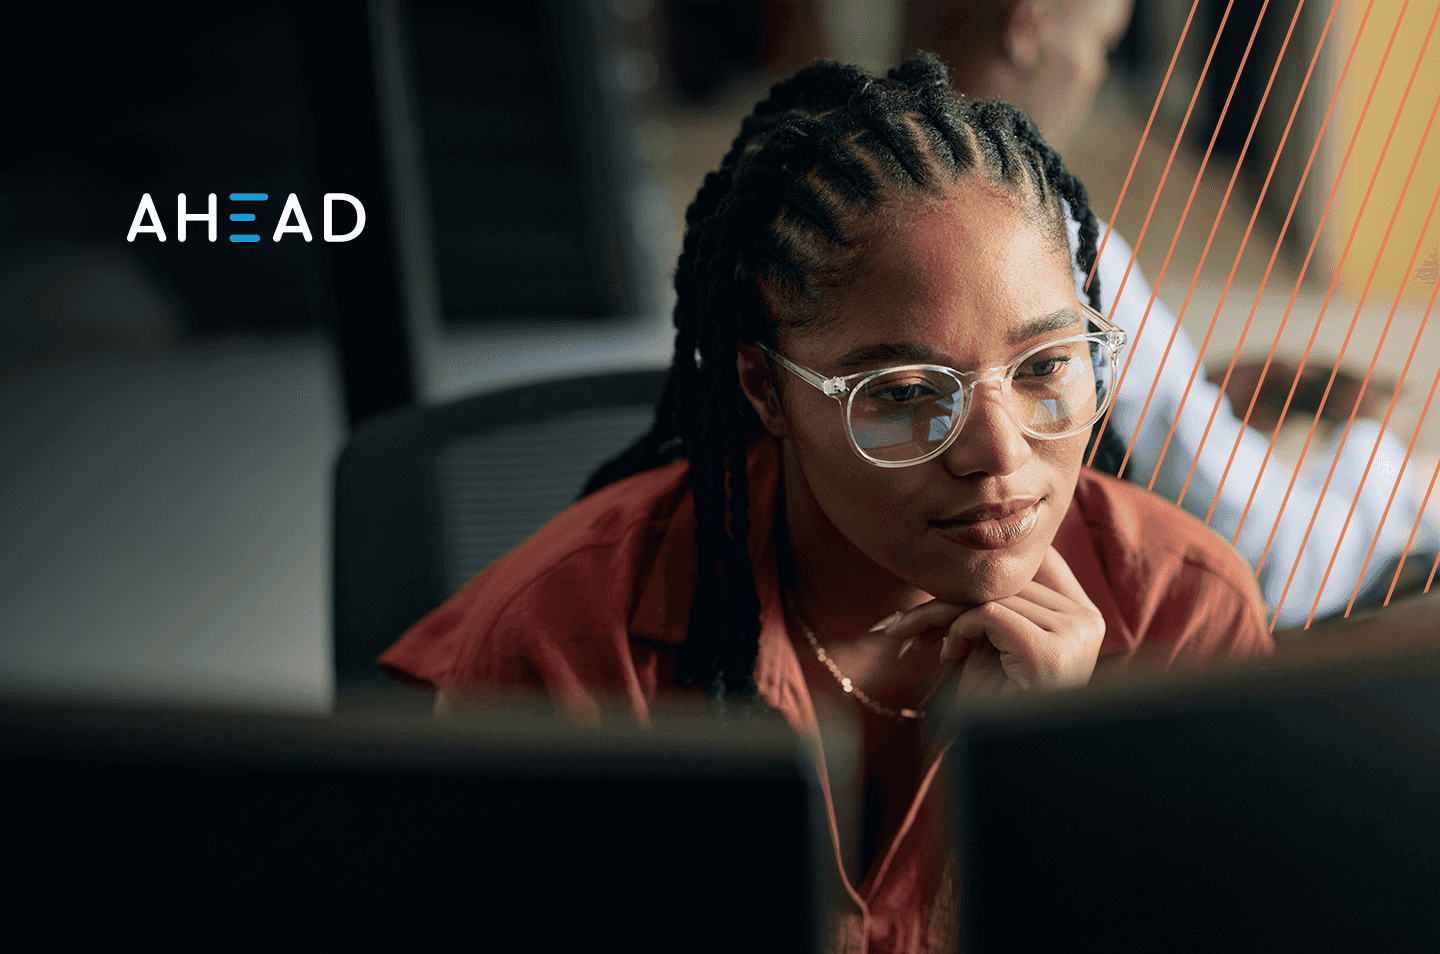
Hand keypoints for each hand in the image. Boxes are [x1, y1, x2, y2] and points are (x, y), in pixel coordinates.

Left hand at [882, 547, 1104, 694]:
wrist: (1001, 756)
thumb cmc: (995, 702)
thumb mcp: (994, 639)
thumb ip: (991, 598)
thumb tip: (958, 548)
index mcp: (1084, 615)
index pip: (1037, 559)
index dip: (986, 565)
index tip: (940, 581)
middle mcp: (1088, 621)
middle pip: (1008, 578)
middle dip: (949, 594)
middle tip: (905, 618)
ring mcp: (1075, 635)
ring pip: (991, 594)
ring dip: (941, 614)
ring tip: (918, 638)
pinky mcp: (1049, 652)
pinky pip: (989, 614)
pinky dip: (959, 631)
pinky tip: (950, 656)